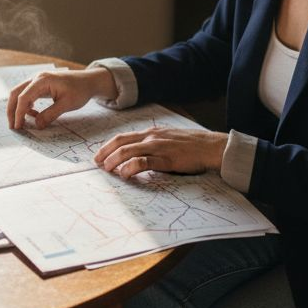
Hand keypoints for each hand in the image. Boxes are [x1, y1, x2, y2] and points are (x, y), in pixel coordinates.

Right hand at [6, 67, 116, 129]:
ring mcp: (38, 81)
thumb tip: (36, 125)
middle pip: (16, 93)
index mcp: (42, 80)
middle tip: (13, 126)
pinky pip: (28, 95)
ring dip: (18, 108)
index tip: (18, 127)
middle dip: (12, 110)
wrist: (89, 81)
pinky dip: (27, 106)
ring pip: (20, 94)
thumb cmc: (80, 90)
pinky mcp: (41, 86)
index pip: (23, 97)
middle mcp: (37, 78)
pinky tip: (34, 115)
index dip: (18, 113)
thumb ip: (50, 114)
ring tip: (21, 123)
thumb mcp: (66, 104)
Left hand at [94, 127, 226, 178]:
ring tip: (107, 170)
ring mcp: (158, 147)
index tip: (99, 155)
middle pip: (121, 143)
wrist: (211, 147)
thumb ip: (154, 144)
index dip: (108, 146)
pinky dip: (131, 167)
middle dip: (106, 153)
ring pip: (128, 151)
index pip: (123, 137)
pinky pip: (143, 162)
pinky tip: (125, 174)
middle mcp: (152, 137)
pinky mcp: (166, 159)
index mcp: (151, 133)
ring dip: (114, 161)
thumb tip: (140, 154)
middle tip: (97, 164)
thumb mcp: (169, 139)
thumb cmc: (192, 145)